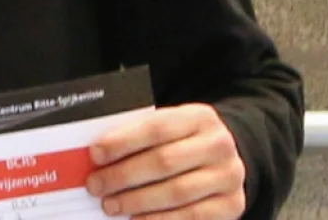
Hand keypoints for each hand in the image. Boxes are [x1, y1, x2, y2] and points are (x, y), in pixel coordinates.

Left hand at [86, 104, 244, 217]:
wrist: (223, 158)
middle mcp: (219, 145)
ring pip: (177, 192)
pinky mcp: (232, 205)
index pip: (156, 128)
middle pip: (164, 161)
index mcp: (199, 117)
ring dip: (137, 201)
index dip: (123, 142)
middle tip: (96, 185)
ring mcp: (229, 177)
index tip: (95, 154)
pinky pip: (193, 216)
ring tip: (111, 205)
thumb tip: (96, 155)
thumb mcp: (167, 127)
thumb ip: (138, 135)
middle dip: (123, 175)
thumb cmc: (182, 141)